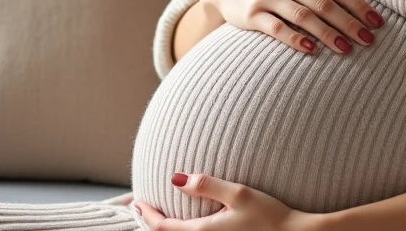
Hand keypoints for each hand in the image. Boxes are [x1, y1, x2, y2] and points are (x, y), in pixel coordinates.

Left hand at [132, 173, 321, 230]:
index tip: (136, 202)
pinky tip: (188, 224)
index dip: (146, 215)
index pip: (163, 227)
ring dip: (168, 229)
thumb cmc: (270, 215)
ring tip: (160, 216)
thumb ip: (206, 185)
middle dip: (153, 224)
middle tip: (142, 207)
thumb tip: (175, 179)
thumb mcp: (238, 193)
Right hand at [202, 0, 383, 54]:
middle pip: (324, 3)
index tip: (377, 22)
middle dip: (349, 23)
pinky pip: (277, 28)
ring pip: (303, 16)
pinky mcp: (252, 14)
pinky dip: (295, 39)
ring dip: (327, 33)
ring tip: (346, 49)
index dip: (359, 5)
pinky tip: (311, 50)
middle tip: (368, 40)